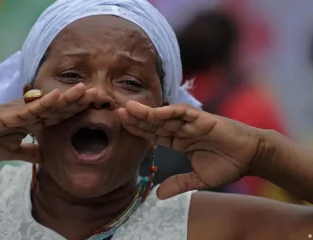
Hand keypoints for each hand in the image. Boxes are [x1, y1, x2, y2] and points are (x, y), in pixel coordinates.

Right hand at [0, 83, 96, 162]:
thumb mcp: (15, 152)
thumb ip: (31, 152)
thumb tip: (46, 158)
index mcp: (35, 122)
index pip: (62, 116)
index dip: (81, 113)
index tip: (99, 111)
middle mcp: (32, 113)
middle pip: (62, 107)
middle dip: (82, 102)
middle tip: (103, 97)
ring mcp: (23, 112)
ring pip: (51, 104)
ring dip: (69, 97)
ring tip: (88, 90)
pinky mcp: (11, 115)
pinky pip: (32, 109)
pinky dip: (46, 103)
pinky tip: (59, 96)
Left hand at [118, 101, 262, 198]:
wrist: (250, 157)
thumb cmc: (227, 164)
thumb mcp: (198, 178)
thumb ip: (178, 184)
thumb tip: (158, 195)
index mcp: (178, 141)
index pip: (153, 134)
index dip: (138, 130)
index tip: (121, 126)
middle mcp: (181, 129)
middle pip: (154, 123)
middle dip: (136, 118)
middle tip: (116, 112)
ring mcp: (190, 123)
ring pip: (164, 115)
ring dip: (147, 112)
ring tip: (128, 109)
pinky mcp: (202, 119)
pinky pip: (183, 113)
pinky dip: (170, 111)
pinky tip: (155, 111)